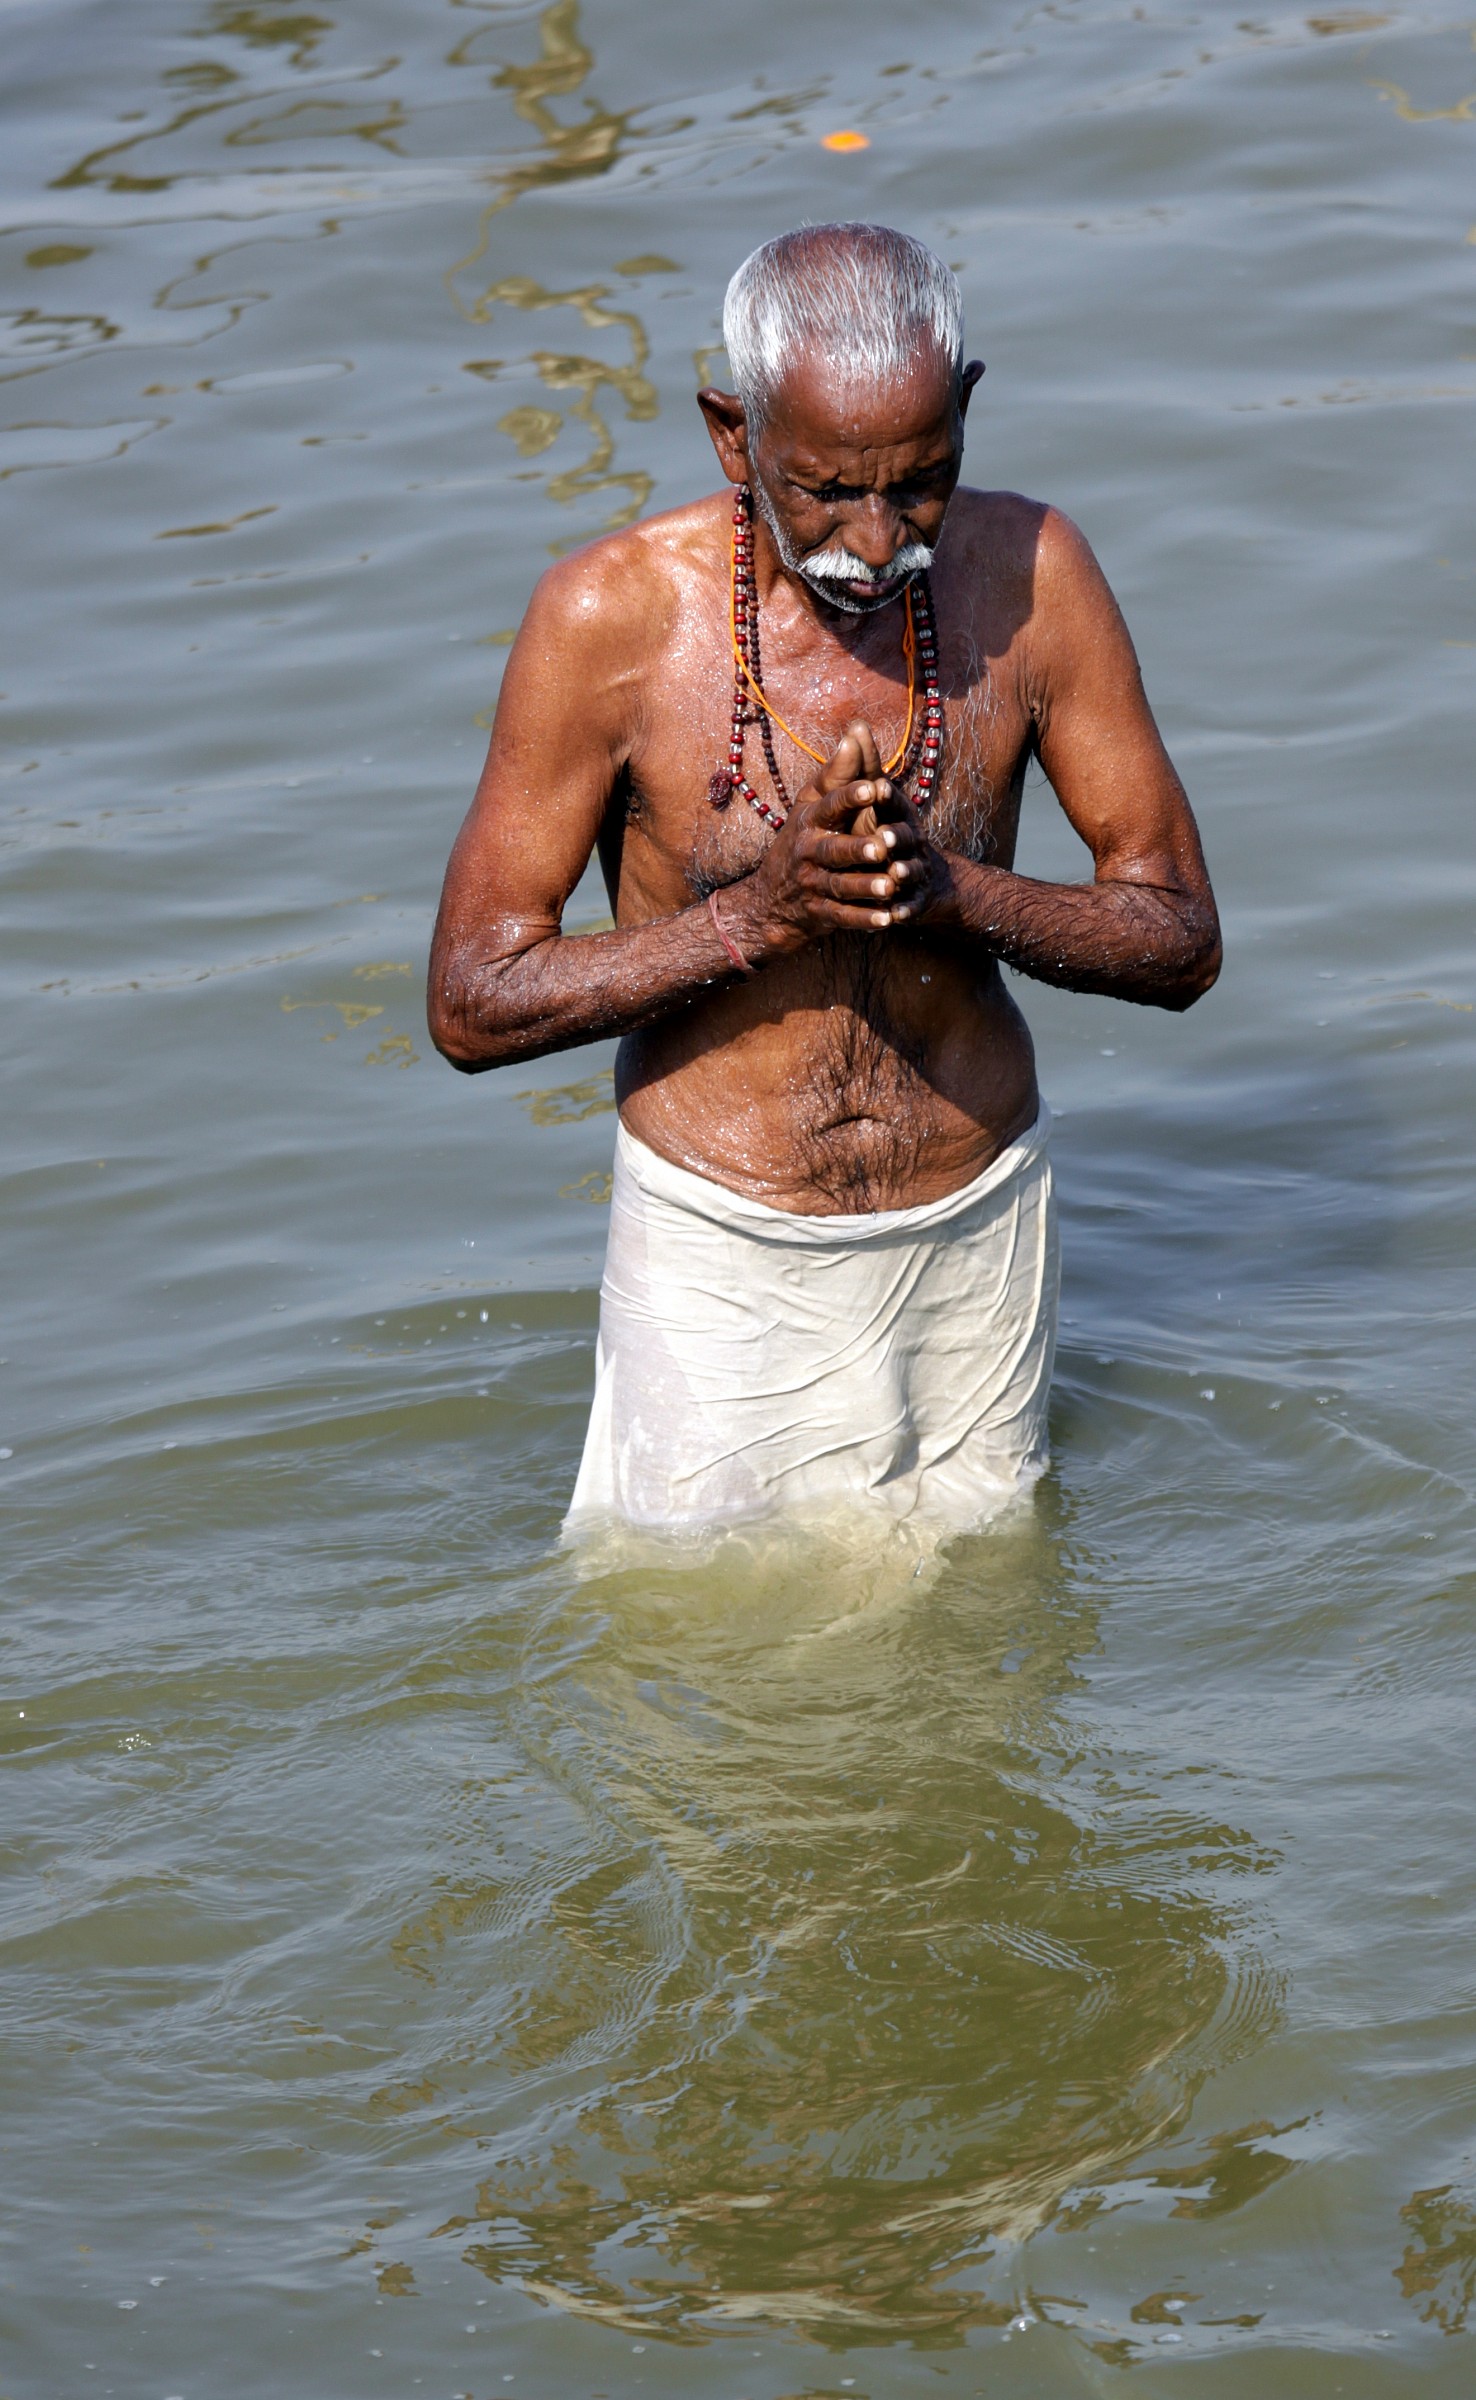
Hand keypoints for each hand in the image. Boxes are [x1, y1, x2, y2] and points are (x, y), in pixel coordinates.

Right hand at [728, 722, 934, 956]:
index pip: (830, 805)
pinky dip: (864, 919)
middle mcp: (808, 852)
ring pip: (840, 886)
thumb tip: (858, 729)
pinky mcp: (819, 913)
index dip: (851, 797)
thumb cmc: (801, 840)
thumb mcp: (812, 803)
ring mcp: (811, 885)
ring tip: (892, 884)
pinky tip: (888, 918)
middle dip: (857, 848)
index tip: (875, 788)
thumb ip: (839, 771)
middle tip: (883, 846)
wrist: (768, 901)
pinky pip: (843, 917)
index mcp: (809, 820)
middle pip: (833, 850)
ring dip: (866, 887)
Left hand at [855, 782, 955, 926]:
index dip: (886, 796)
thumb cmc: (890, 834)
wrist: (928, 880)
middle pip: (905, 836)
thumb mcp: (879, 801)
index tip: (876, 787)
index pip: (893, 802)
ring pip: (910, 870)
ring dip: (904, 872)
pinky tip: (896, 914)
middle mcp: (910, 841)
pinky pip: (911, 905)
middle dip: (895, 836)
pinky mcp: (917, 899)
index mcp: (898, 817)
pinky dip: (905, 909)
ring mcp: (915, 870)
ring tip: (895, 874)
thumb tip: (857, 726)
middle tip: (883, 837)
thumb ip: (866, 769)